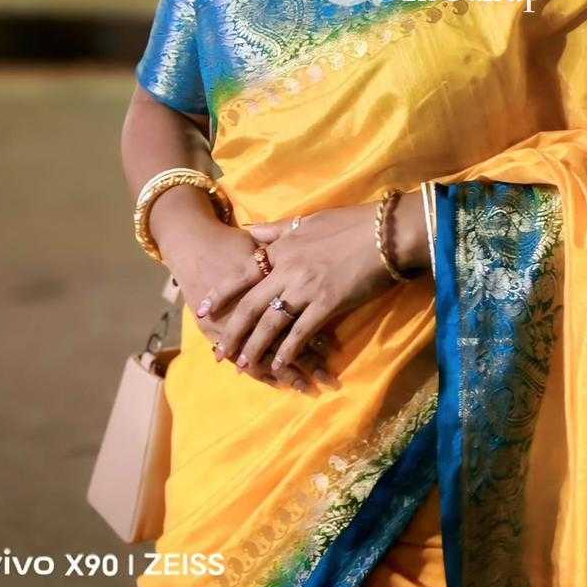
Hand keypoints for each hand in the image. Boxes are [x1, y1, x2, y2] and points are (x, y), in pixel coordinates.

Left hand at [198, 196, 423, 391]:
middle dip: (232, 332)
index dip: (220, 294)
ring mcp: (305, 287)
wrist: (385, 233)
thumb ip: (278, 229)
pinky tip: (279, 366)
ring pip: (271, 323)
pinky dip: (287, 351)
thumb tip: (250, 230)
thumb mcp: (308, 220)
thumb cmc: (350, 224)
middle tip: (219, 353)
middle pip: (250, 305)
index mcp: (282, 248)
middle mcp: (287, 269)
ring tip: (243, 366)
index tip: (201, 310)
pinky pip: (300, 333)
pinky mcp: (326, 304)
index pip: (242, 273)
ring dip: (255, 347)